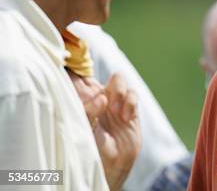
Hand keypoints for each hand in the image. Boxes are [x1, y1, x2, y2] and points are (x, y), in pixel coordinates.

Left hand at [69, 71, 140, 190]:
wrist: (112, 165)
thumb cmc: (91, 149)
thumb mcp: (83, 130)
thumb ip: (88, 112)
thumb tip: (102, 98)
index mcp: (80, 99)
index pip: (75, 76)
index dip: (75, 65)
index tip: (75, 58)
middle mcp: (97, 96)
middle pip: (98, 71)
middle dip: (101, 76)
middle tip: (102, 94)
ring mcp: (115, 101)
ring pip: (119, 78)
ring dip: (118, 91)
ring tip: (115, 111)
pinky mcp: (131, 108)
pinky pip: (133, 94)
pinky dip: (130, 103)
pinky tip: (125, 117)